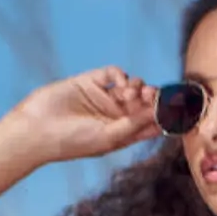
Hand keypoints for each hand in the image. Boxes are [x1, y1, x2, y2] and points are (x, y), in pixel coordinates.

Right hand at [14, 67, 160, 163]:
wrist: (38, 129)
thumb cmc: (73, 141)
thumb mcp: (108, 137)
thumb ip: (134, 124)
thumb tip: (160, 113)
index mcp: (123, 134)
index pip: (151, 125)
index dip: (166, 117)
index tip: (178, 111)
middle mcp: (116, 116)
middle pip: (145, 103)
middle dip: (154, 98)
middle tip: (154, 96)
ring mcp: (104, 98)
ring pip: (132, 86)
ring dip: (139, 87)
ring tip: (133, 92)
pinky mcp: (91, 81)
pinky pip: (114, 73)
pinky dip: (122, 75)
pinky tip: (121, 84)